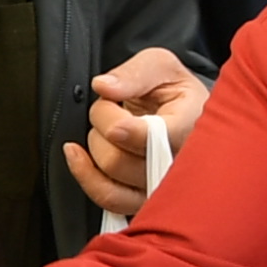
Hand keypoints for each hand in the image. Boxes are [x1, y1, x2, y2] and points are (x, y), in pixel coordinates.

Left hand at [68, 49, 206, 216]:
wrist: (185, 115)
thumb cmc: (176, 93)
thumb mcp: (161, 66)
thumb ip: (134, 73)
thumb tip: (105, 87)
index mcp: (189, 129)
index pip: (152, 141)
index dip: (123, 129)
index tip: (112, 111)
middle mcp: (177, 167)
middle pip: (118, 160)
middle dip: (102, 125)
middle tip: (112, 108)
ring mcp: (160, 188)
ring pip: (108, 180)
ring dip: (97, 147)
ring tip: (110, 127)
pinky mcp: (143, 200)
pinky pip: (108, 200)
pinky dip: (86, 177)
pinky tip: (78, 156)